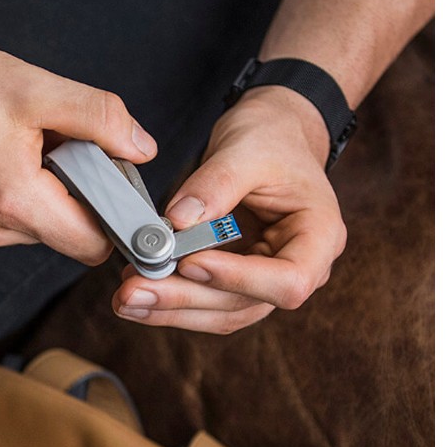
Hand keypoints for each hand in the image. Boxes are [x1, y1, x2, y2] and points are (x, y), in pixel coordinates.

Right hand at [0, 24, 157, 262]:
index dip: (110, 217)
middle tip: (47, 146)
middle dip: (67, 197)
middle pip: (58, 236)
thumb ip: (98, 118)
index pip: (91, 246)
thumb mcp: (33, 87)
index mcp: (11, 201)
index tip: (109, 184)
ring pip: (23, 231)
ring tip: (4, 147)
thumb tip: (143, 149)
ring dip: (29, 196)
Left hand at [111, 85, 346, 331]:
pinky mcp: (237, 280)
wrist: (272, 135)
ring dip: (172, 309)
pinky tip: (138, 294)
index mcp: (321, 236)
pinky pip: (207, 301)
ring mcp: (267, 279)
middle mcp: (301, 267)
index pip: (288, 280)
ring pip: (222, 312)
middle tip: (135, 290)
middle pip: (245, 303)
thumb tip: (177, 222)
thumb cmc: (272, 139)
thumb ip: (215, 185)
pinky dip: (171, 301)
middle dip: (186, 299)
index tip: (189, 262)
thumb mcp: (246, 150)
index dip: (238, 279)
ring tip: (126, 298)